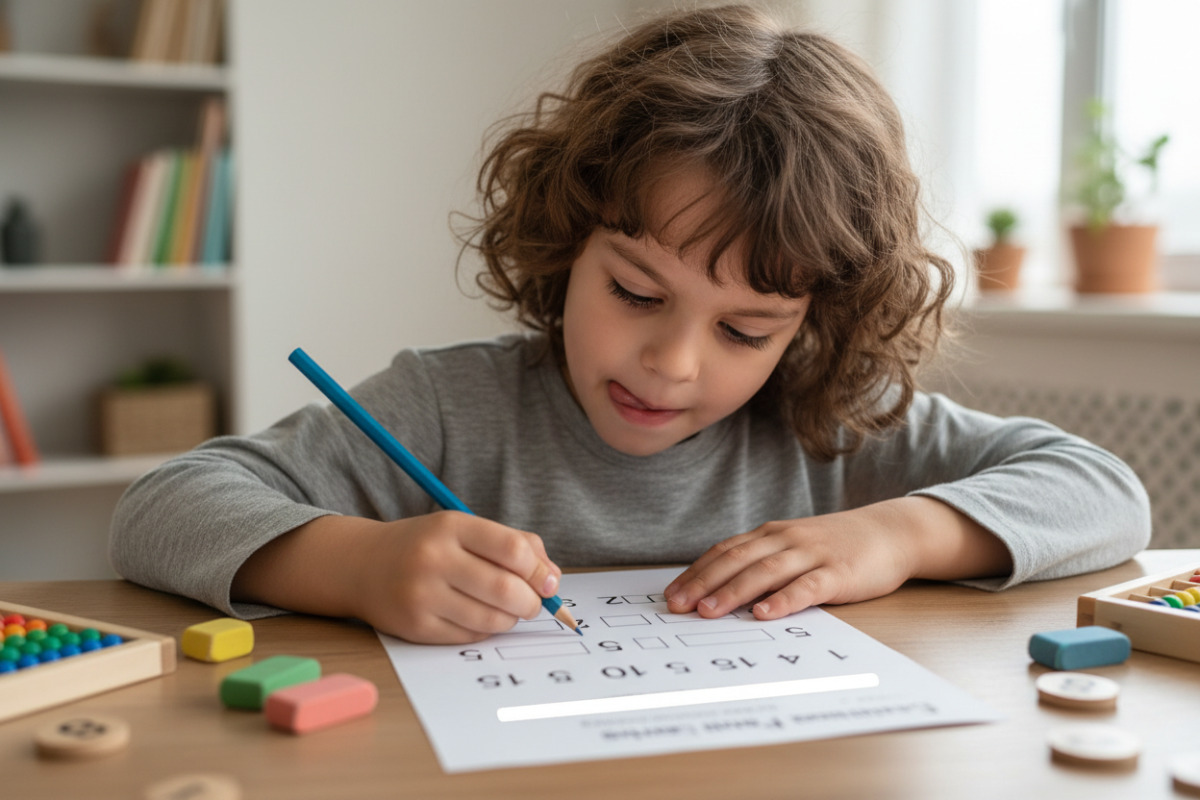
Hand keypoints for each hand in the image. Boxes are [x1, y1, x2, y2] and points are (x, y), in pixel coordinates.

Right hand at [354, 511, 562, 643]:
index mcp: (451, 526)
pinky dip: (484, 630)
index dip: (539, 571)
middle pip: (506, 590)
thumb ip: (514, 545)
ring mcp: (422, 595)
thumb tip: (552, 580)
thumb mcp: (465, 529)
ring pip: (492, 620)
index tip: (547, 582)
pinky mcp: (416, 627)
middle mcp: (434, 559)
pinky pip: (470, 636)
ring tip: (505, 610)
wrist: (363, 565)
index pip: (513, 550)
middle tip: (531, 603)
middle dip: (531, 603)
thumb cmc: (427, 546)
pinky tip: (477, 616)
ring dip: (510, 619)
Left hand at [663, 497, 1008, 620]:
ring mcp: (811, 554)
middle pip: (736, 560)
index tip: (670, 594)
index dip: (696, 572)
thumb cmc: (835, 547)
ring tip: (708, 611)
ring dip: (733, 592)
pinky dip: (783, 599)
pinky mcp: (838, 572)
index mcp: (770, 534)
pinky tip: (765, 614)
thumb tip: (720, 591)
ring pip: (765, 571)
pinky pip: (807, 586)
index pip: (724, 551)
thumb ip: (762, 563)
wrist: (889, 532)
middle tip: (677, 606)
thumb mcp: (793, 548)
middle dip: (703, 583)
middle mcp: (785, 540)